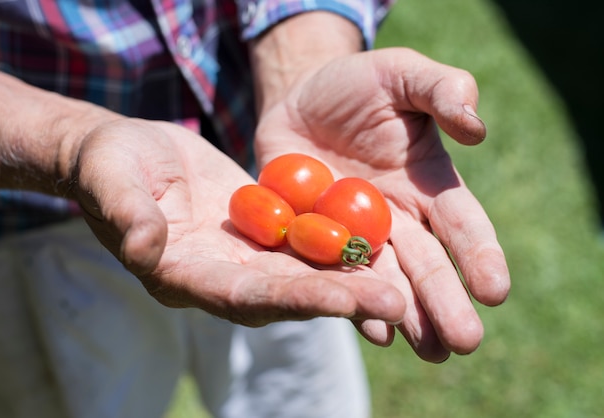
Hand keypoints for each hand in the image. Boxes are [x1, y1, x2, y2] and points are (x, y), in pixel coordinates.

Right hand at [70, 119, 405, 327]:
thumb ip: (127, 214)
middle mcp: (221, 277)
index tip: (342, 303)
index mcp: (184, 276)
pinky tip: (381, 246)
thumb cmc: (109, 163)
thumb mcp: (112, 178)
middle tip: (396, 304)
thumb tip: (140, 249)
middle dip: (339, 300)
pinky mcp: (262, 232)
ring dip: (352, 281)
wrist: (129, 152)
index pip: (242, 295)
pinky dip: (340, 249)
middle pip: (286, 295)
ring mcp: (244, 258)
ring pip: (304, 275)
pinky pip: (304, 244)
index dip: (292, 300)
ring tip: (403, 286)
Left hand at [254, 48, 510, 361]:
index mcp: (429, 184)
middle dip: (445, 302)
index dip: (479, 254)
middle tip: (463, 341)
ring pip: (386, 281)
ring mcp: (358, 233)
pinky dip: (351, 301)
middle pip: (427, 265)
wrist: (299, 98)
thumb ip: (442, 90)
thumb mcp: (400, 72)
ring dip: (406, 316)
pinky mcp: (316, 239)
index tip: (495, 290)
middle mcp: (400, 218)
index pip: (461, 222)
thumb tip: (475, 127)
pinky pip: (335, 275)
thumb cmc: (356, 84)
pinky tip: (368, 329)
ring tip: (428, 352)